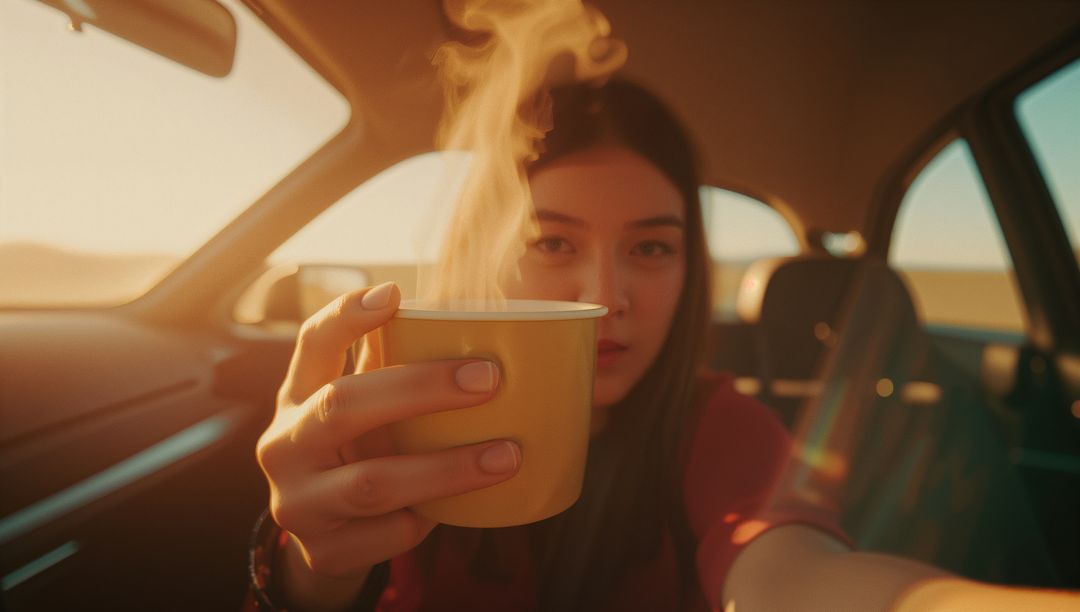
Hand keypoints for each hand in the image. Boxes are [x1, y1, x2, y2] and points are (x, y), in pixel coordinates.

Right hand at [255, 282, 520, 609]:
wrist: (330, 541)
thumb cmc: (361, 454)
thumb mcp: (363, 412)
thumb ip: (396, 369)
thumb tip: (480, 322)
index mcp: (296, 398)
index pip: (311, 344)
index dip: (346, 315)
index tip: (394, 293)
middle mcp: (284, 446)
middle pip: (342, 406)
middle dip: (421, 388)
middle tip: (490, 379)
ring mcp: (299, 504)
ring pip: (373, 482)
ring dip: (448, 468)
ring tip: (508, 455)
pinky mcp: (325, 553)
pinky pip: (391, 532)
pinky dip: (433, 517)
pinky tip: (467, 507)